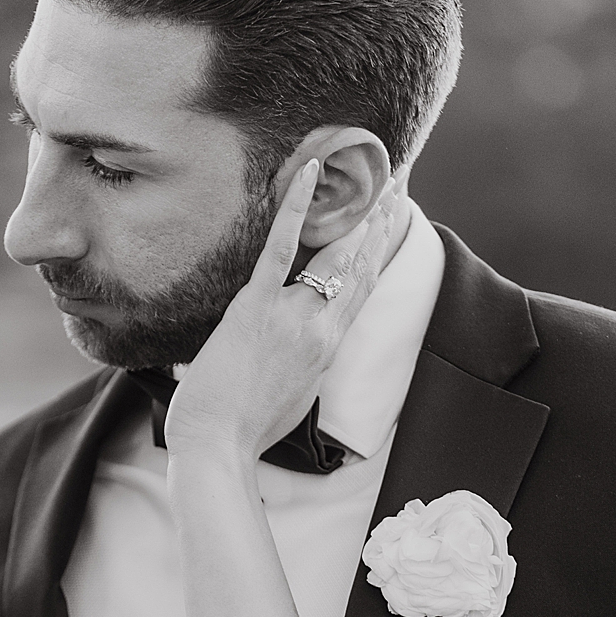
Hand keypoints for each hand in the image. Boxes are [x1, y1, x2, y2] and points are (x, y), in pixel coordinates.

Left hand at [168, 161, 398, 463]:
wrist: (218, 446)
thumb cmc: (245, 431)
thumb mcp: (291, 397)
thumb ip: (301, 365)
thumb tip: (296, 354)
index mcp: (329, 348)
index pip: (362, 291)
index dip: (378, 254)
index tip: (391, 226)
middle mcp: (321, 328)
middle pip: (360, 266)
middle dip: (380, 224)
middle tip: (397, 186)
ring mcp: (291, 316)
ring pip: (333, 254)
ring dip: (355, 213)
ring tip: (371, 178)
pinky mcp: (256, 307)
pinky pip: (282, 247)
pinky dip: (295, 207)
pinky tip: (308, 171)